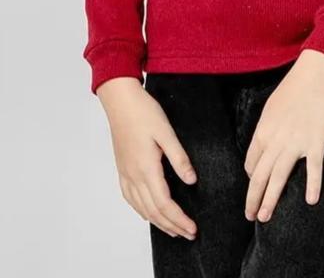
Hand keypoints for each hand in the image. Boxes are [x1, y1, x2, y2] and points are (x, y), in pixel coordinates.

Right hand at [96, 76, 198, 239]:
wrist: (120, 101)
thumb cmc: (143, 112)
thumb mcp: (166, 132)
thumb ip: (179, 158)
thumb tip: (191, 180)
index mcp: (146, 168)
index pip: (164, 204)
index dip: (179, 219)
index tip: (192, 228)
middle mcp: (134, 175)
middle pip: (153, 211)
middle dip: (172, 226)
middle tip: (188, 234)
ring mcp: (126, 173)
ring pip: (141, 208)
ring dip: (158, 222)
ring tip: (173, 229)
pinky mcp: (122, 168)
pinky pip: (130, 198)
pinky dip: (141, 210)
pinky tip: (148, 212)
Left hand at [243, 49, 323, 222]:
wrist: (319, 72)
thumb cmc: (296, 86)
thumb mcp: (273, 106)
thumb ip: (268, 127)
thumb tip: (267, 144)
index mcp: (264, 129)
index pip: (252, 161)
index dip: (252, 178)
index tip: (255, 187)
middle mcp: (276, 139)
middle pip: (260, 175)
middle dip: (253, 198)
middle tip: (251, 216)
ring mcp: (296, 142)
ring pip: (279, 177)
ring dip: (270, 199)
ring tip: (265, 217)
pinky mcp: (317, 141)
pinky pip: (313, 169)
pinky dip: (312, 185)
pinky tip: (310, 201)